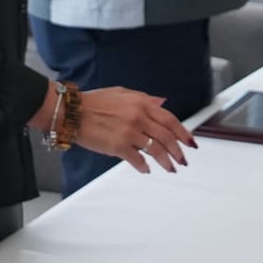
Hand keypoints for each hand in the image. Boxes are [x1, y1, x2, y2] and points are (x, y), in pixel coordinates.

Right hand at [75, 87, 196, 173]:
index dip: (183, 133)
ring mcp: (129, 132)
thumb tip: (162, 102)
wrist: (72, 112)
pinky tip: (146, 169)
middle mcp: (138, 117)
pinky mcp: (118, 146)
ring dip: (166, 162)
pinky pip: (137, 160)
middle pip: (167, 137)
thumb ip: (145, 99)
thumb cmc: (94, 102)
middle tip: (183, 160)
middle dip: (178, 151)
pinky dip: (144, 167)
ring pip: (156, 150)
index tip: (190, 143)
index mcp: (141, 103)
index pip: (170, 119)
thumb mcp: (122, 93)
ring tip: (171, 168)